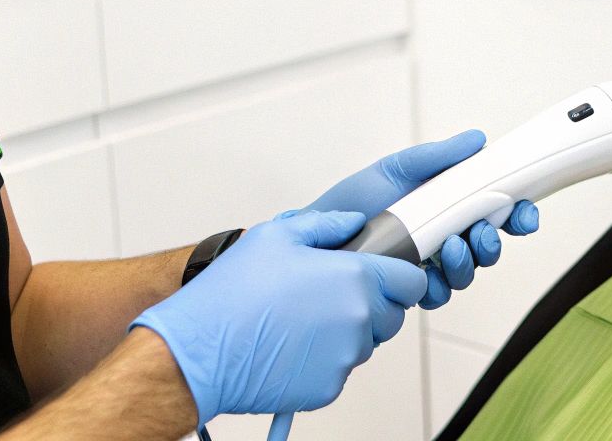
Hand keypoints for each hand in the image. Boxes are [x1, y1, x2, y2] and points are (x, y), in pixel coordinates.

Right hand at [130, 210, 425, 425]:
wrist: (199, 351)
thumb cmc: (232, 293)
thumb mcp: (275, 235)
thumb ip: (326, 224)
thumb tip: (354, 223)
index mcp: (354, 278)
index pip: (411, 281)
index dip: (399, 276)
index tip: (383, 275)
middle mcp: (358, 319)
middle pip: (391, 315)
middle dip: (371, 305)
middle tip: (329, 296)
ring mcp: (344, 358)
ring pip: (364, 342)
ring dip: (346, 332)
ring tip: (302, 321)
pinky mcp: (328, 388)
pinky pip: (339, 370)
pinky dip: (324, 360)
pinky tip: (291, 346)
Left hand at [306, 130, 540, 309]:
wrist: (316, 235)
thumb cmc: (353, 201)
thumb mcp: (397, 170)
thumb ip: (438, 158)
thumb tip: (477, 140)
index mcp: (447, 204)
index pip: (493, 210)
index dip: (516, 214)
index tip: (525, 215)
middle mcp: (442, 235)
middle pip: (487, 245)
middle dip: (493, 242)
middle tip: (481, 234)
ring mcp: (428, 265)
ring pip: (467, 272)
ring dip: (467, 263)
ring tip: (448, 249)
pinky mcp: (409, 289)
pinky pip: (437, 294)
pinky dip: (437, 286)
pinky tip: (424, 276)